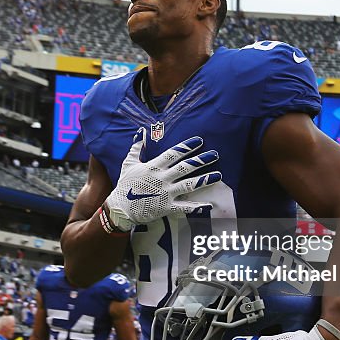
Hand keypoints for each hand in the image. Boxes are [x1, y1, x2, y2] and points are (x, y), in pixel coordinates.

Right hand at [104, 131, 221, 230]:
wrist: (120, 208)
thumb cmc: (125, 185)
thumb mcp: (128, 163)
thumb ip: (137, 147)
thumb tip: (141, 131)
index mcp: (153, 167)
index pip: (173, 153)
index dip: (187, 146)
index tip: (200, 141)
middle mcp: (162, 178)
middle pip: (185, 167)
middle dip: (201, 160)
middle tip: (215, 154)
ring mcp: (166, 193)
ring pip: (189, 185)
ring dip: (204, 180)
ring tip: (218, 175)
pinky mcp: (166, 207)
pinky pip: (184, 207)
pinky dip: (197, 206)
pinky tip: (209, 204)